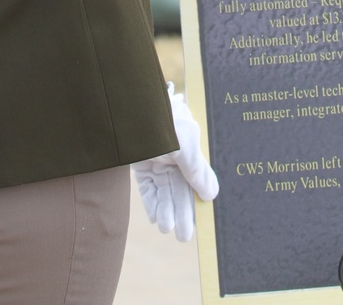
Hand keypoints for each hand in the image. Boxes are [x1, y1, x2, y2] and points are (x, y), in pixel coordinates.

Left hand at [133, 86, 218, 242]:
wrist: (131, 106)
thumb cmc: (163, 120)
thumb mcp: (185, 144)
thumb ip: (197, 170)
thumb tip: (211, 195)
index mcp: (189, 147)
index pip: (195, 180)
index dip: (197, 201)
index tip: (200, 222)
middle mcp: (174, 155)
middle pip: (179, 189)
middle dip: (182, 212)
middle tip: (184, 237)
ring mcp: (156, 159)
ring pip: (163, 191)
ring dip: (166, 210)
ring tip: (166, 228)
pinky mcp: (139, 164)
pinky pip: (147, 188)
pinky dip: (151, 203)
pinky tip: (154, 218)